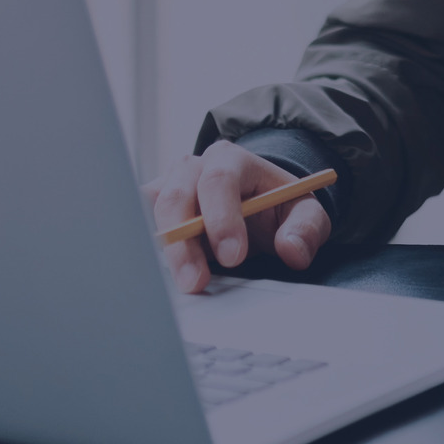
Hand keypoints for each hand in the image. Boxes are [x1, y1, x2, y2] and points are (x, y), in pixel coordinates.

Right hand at [140, 140, 332, 292]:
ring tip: (182, 283)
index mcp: (231, 160)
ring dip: (164, 251)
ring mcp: (168, 186)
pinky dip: (146, 248)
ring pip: (152, 212)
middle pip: (176, 197)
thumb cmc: (276, 207)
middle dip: (184, 243)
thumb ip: (305, 229)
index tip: (234, 256)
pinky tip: (160, 275)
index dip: (222, 218)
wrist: (255, 204)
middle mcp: (193, 168)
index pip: (219, 181)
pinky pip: (138, 224)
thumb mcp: (304, 213)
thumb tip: (292, 250)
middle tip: (196, 281)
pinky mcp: (153, 208)